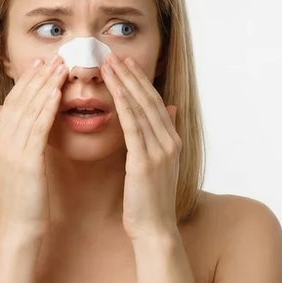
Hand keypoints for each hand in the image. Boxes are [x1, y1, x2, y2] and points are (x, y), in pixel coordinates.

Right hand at [0, 55, 67, 237]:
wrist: (20, 229)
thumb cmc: (25, 199)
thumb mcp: (16, 164)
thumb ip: (15, 137)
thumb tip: (9, 112)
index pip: (14, 102)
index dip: (28, 81)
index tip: (42, 63)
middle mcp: (1, 141)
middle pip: (21, 100)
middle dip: (38, 77)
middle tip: (54, 56)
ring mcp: (11, 151)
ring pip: (30, 109)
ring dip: (46, 85)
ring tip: (60, 67)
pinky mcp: (26, 161)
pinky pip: (38, 128)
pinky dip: (47, 108)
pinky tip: (58, 93)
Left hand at [101, 53, 180, 240]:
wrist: (155, 230)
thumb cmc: (150, 201)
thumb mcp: (159, 164)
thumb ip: (162, 135)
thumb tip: (170, 108)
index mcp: (172, 140)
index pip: (154, 102)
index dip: (139, 80)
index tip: (125, 61)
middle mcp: (169, 141)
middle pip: (148, 99)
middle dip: (131, 74)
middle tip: (114, 53)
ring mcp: (159, 151)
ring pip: (140, 108)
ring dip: (124, 83)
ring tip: (109, 63)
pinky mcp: (145, 162)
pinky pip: (133, 127)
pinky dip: (123, 105)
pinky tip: (112, 91)